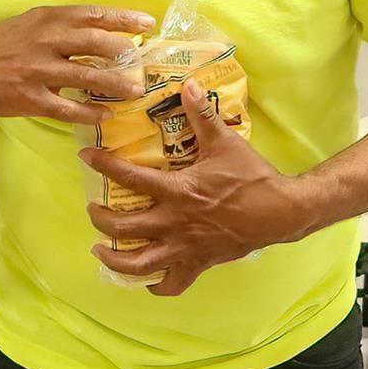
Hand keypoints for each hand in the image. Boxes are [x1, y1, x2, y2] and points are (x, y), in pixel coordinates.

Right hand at [0, 5, 154, 124]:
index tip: (148, 24)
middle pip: (97, 43)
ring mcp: (39, 71)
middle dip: (125, 53)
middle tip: (142, 63)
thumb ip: (60, 27)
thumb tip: (100, 34)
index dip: (124, 18)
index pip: (93, 14)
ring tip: (135, 92)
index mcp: (47, 19)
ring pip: (88, 76)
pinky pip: (69, 108)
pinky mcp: (32, 98)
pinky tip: (106, 115)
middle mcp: (46, 41)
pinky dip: (91, 112)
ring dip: (116, 85)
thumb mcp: (29, 24)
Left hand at [83, 77, 309, 295]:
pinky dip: (156, 285)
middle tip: (93, 210)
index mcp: (177, 192)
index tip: (86, 157)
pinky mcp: (198, 264)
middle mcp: (174, 223)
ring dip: (114, 259)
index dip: (103, 166)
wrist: (281, 212)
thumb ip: (202, 114)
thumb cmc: (251, 177)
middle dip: (100, 220)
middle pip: (123, 228)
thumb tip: (188, 83)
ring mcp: (184, 248)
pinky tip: (146, 279)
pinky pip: (172, 284)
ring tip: (101, 250)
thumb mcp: (225, 142)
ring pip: (139, 264)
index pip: (129, 179)